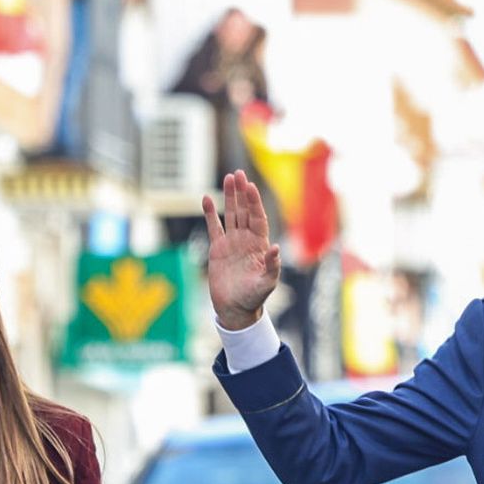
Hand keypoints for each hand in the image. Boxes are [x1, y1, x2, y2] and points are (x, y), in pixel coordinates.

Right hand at [202, 170, 281, 329]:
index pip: (257, 218)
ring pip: (231, 214)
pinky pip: (214, 227)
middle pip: (244, 211)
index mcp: (259, 245)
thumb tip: (275, 248)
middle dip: (242, 193)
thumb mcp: (267, 283)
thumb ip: (272, 266)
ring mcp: (232, 243)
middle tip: (238, 174)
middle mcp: (246, 240)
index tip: (250, 187)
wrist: (235, 309)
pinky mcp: (217, 249)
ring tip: (228, 178)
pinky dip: (211, 213)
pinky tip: (207, 199)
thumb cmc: (254, 297)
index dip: (254, 203)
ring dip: (229, 197)